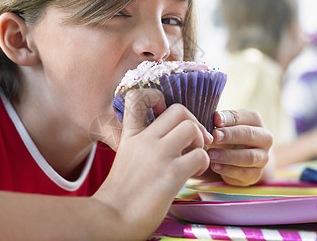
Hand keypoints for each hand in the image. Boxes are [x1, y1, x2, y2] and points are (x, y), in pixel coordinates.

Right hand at [94, 89, 212, 237]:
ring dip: (200, 141)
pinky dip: (204, 163)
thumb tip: (167, 139)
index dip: (156, 97)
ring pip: (191, 127)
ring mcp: (158, 155)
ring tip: (194, 156)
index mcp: (131, 135)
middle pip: (178, 109)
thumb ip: (142, 144)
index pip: (136, 97)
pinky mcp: (171, 173)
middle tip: (193, 140)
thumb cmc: (122, 193)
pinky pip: (201, 155)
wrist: (112, 218)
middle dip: (193, 122)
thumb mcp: (126, 157)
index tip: (164, 112)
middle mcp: (144, 140)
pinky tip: (193, 173)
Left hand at [206, 109, 272, 185]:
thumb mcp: (224, 126)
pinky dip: (227, 169)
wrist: (237, 159)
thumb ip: (220, 121)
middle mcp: (264, 138)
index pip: (245, 116)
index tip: (215, 119)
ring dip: (228, 155)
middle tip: (214, 136)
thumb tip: (216, 118)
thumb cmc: (227, 136)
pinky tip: (214, 165)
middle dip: (230, 135)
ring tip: (210, 154)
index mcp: (256, 121)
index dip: (230, 118)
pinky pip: (243, 173)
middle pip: (249, 134)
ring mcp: (263, 158)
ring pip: (249, 156)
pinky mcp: (255, 174)